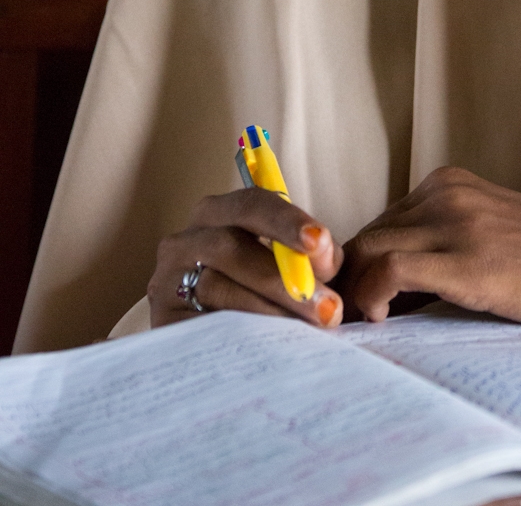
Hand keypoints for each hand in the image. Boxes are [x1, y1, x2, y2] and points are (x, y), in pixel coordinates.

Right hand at [149, 187, 344, 329]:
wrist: (211, 346)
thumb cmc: (262, 295)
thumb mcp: (287, 268)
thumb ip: (310, 259)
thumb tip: (324, 258)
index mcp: (219, 214)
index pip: (251, 204)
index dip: (286, 221)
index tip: (319, 242)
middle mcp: (186, 240)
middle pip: (232, 247)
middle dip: (284, 279)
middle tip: (328, 308)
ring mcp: (166, 282)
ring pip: (216, 289)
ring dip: (267, 312)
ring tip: (305, 333)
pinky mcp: (160, 323)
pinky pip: (199, 327)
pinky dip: (237, 337)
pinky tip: (267, 349)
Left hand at [337, 167, 520, 328]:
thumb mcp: (488, 238)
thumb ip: (440, 247)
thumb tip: (384, 290)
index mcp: (451, 183)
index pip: (376, 224)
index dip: (357, 269)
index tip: (357, 308)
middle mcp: (448, 192)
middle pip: (363, 237)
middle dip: (348, 284)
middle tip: (355, 327)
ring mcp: (458, 221)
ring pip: (367, 251)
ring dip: (354, 295)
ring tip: (371, 330)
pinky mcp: (470, 260)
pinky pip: (390, 271)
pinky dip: (371, 299)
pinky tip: (386, 322)